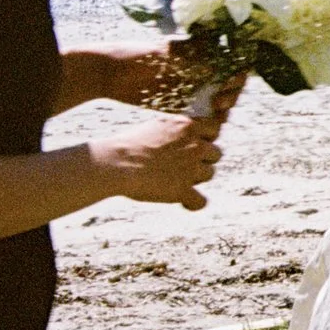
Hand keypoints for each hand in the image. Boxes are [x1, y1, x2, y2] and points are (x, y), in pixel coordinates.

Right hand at [88, 114, 222, 209]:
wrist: (114, 162)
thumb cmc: (127, 144)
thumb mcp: (155, 126)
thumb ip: (175, 130)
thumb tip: (185, 133)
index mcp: (186, 126)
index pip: (213, 130)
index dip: (205, 139)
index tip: (192, 146)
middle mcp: (194, 145)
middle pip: (215, 154)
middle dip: (202, 159)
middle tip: (181, 164)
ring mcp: (191, 168)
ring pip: (209, 174)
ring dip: (195, 178)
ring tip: (173, 178)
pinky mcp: (183, 189)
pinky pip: (201, 201)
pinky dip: (193, 203)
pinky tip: (184, 203)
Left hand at [105, 43, 246, 125]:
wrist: (109, 73)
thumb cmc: (138, 56)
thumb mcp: (167, 53)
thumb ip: (194, 58)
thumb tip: (223, 63)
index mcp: (199, 55)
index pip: (230, 64)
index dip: (236, 73)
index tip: (232, 81)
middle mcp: (199, 73)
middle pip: (228, 85)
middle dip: (231, 93)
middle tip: (221, 102)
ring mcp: (190, 91)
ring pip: (218, 101)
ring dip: (222, 108)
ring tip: (215, 111)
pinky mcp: (180, 107)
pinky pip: (201, 115)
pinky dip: (208, 119)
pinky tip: (207, 122)